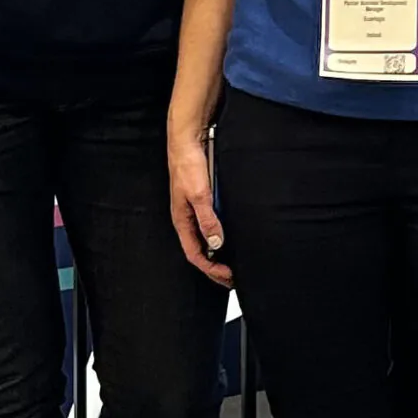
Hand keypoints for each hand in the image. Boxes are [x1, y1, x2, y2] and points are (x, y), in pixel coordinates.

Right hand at [168, 126, 232, 286]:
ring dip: (220, 252)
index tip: (228, 277)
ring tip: (236, 262)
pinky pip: (213, 223)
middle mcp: (188, 218)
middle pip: (201, 250)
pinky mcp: (204, 200)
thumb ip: (208, 219)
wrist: (188, 140)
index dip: (211, 269)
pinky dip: (222, 234)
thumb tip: (216, 244)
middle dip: (216, 267)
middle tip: (234, 278)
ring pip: (208, 238)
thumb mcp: (200, 195)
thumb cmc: (188, 165)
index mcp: (182, 221)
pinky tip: (233, 237)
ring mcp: (196, 210)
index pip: (195, 254)